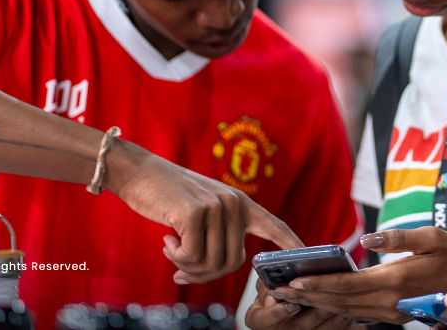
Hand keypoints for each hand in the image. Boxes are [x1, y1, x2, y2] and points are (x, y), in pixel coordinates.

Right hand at [105, 139, 302, 282]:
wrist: (138, 173)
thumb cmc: (168, 197)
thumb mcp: (203, 210)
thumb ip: (218, 233)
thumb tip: (220, 268)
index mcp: (240, 203)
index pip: (274, 225)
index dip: (292, 243)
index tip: (308, 256)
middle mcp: (234, 203)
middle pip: (232, 262)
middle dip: (206, 274)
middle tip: (182, 268)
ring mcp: (216, 207)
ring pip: (212, 263)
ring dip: (188, 267)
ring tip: (172, 250)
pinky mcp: (195, 213)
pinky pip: (192, 256)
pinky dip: (176, 258)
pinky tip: (166, 240)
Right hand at [246, 278, 356, 329]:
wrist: (280, 308)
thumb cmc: (273, 291)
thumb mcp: (265, 283)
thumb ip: (271, 278)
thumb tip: (285, 267)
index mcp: (258, 317)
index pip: (263, 319)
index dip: (278, 312)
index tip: (293, 303)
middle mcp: (276, 329)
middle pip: (296, 327)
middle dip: (313, 314)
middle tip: (327, 302)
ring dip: (330, 318)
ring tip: (344, 305)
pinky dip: (338, 323)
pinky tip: (349, 313)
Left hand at [269, 226, 446, 322]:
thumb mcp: (433, 236)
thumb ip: (398, 237)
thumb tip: (369, 238)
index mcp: (396, 280)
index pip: (348, 285)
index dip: (318, 284)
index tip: (293, 281)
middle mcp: (391, 302)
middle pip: (341, 302)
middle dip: (309, 297)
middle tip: (280, 291)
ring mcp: (393, 312)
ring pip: (347, 312)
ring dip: (319, 305)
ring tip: (293, 297)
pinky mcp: (395, 315)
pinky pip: (359, 314)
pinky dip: (337, 309)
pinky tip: (322, 301)